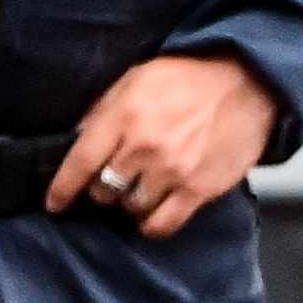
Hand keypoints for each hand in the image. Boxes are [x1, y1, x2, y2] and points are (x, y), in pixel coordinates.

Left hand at [48, 52, 282, 239]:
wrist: (248, 82)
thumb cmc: (190, 78)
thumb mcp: (136, 79)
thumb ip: (104, 110)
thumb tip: (77, 139)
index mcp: (124, 115)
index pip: (80, 163)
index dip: (62, 189)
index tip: (55, 203)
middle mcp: (145, 146)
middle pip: (104, 190)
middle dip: (102, 189)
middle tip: (113, 181)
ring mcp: (173, 170)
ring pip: (131, 207)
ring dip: (129, 202)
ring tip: (139, 190)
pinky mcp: (199, 188)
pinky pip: (163, 224)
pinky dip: (151, 224)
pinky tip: (152, 214)